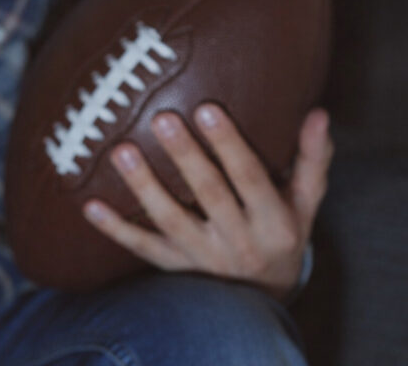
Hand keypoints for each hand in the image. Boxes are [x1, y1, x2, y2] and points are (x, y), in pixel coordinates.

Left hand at [83, 104, 332, 298]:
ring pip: (170, 220)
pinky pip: (141, 248)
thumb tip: (318, 114)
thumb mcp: (305, 203)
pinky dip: (115, 229)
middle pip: (209, 194)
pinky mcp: (174, 267)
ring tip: (121, 150)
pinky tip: (89, 206)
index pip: (251, 179)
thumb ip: (312, 159)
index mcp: (274, 221)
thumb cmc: (282, 235)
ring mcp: (202, 257)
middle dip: (186, 157)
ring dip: (144, 186)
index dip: (230, 146)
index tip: (208, 109)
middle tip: (163, 118)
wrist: (262, 299)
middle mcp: (238, 241)